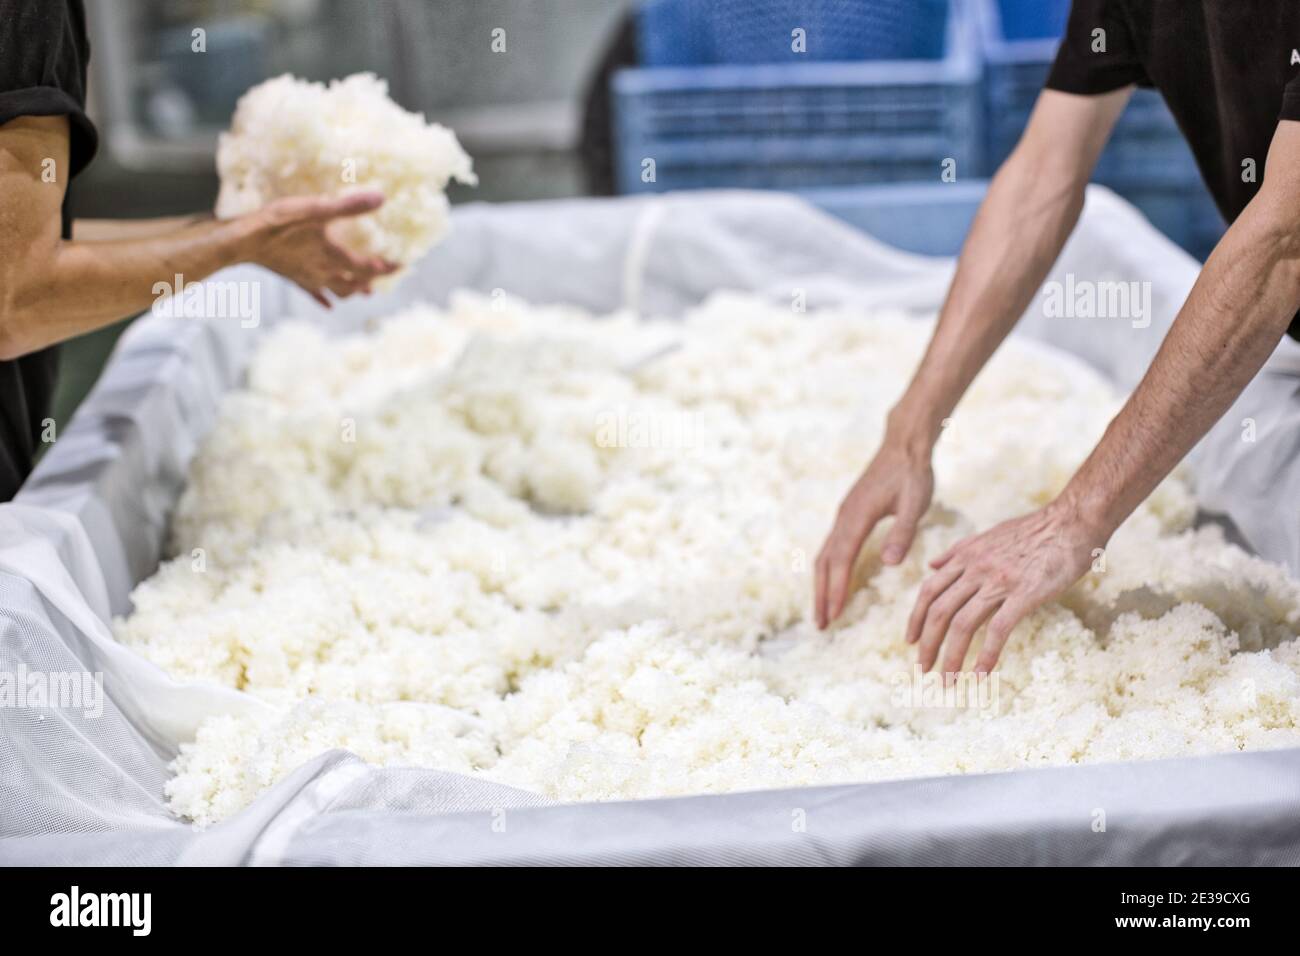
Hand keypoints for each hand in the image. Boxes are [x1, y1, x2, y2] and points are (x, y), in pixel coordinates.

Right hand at [242, 192, 399, 306]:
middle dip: (371, 282)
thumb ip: (348, 206)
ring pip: (337, 291)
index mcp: (333, 258)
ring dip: (353, 291)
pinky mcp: (293, 278)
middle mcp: (324, 272)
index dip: (387, 267)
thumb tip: (381, 198)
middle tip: (384, 279)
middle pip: (355, 285)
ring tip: (366, 292)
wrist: (244, 241)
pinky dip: (324, 299)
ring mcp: (308, 278)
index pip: (368, 267)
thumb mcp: (317, 209)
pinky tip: (328, 305)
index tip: (402, 265)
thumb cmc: (280, 224)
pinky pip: (313, 294)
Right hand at [815, 438, 933, 627]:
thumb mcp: (915, 503)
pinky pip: (831, 547)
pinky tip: (833, 580)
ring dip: (821, 584)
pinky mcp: (848, 514)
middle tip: (820, 625)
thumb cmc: (912, 473)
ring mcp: (843, 515)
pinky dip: (827, 569)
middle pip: (824, 563)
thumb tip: (889, 563)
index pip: (841, 561)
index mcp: (857, 517)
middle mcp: (843, 518)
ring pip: (824, 555)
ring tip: (822, 610)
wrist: (904, 444)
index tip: (833, 616)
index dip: (836, 590)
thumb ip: (903, 533)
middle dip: (821, 595)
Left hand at [906, 502, 1101, 676]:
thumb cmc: (1034, 530)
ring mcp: (999, 581)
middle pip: (939, 611)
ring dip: (951, 656)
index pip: (929, 590)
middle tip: (923, 669)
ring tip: (948, 681)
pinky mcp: (1025, 594)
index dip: (916, 618)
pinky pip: (998, 629)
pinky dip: (986, 655)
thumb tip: (932, 564)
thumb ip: (958, 551)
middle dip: (927, 644)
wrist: (1072, 521)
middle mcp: (976, 569)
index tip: (911, 640)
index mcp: (966, 555)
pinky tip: (981, 674)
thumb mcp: (988, 535)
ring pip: (962, 624)